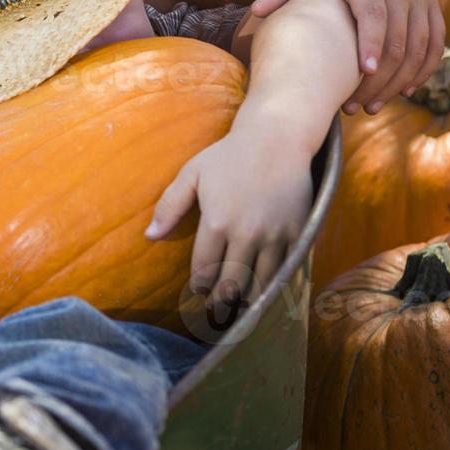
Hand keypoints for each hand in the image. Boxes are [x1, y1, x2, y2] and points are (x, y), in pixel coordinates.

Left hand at [145, 131, 312, 311]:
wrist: (278, 139)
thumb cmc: (228, 155)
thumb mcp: (192, 174)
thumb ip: (169, 206)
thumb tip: (150, 236)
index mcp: (217, 222)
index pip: (204, 268)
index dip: (199, 285)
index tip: (198, 293)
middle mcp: (247, 233)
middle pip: (232, 282)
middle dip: (222, 300)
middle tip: (215, 311)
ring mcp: (276, 235)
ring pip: (261, 281)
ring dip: (250, 298)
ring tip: (241, 308)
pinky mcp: (299, 232)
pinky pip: (288, 268)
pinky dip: (278, 284)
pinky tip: (270, 291)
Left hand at [250, 0, 443, 115]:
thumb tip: (256, 9)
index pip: (372, 11)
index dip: (371, 42)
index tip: (363, 73)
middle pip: (398, 35)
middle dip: (380, 76)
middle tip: (355, 105)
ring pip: (420, 43)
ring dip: (400, 79)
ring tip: (372, 106)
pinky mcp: (430, 3)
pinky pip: (435, 40)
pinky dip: (425, 67)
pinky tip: (404, 91)